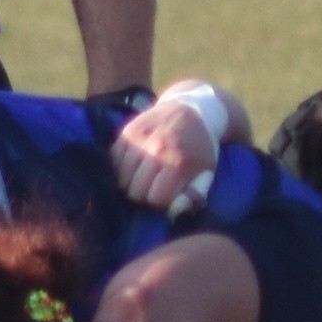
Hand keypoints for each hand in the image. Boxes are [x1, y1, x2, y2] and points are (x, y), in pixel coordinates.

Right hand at [110, 86, 221, 209]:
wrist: (193, 109)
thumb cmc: (200, 147)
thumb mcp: (208, 171)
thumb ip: (195, 194)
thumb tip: (175, 211)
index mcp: (178, 162)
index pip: (155, 198)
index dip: (159, 202)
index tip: (165, 195)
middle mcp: (157, 149)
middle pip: (135, 190)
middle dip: (143, 195)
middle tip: (151, 188)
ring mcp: (140, 139)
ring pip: (121, 177)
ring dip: (130, 183)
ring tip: (141, 178)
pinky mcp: (128, 131)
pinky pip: (114, 160)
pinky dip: (120, 168)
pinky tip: (133, 167)